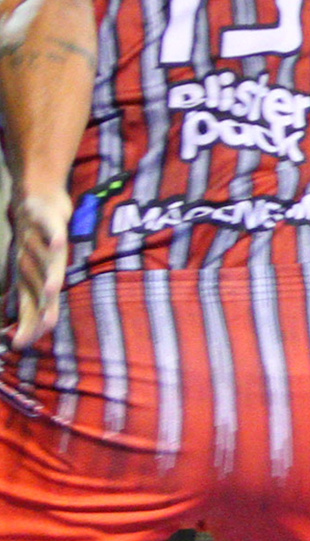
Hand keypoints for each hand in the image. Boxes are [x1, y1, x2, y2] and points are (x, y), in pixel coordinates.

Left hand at [6, 192, 70, 347]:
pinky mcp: (46, 217)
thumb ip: (38, 299)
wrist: (36, 195)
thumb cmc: (37, 239)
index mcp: (27, 275)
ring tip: (53, 289)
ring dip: (48, 273)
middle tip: (44, 325)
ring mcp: (37, 239)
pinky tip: (57, 243)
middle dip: (40, 306)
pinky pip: (51, 228)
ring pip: (44, 259)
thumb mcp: (36, 269)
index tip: (21, 346)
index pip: (28, 304)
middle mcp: (30, 260)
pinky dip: (53, 235)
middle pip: (37, 286)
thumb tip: (33, 332)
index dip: (27, 324)